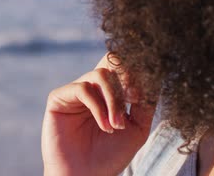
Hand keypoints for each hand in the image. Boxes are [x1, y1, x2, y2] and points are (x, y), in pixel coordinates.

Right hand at [41, 54, 155, 175]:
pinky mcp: (59, 97)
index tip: (143, 95)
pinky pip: (83, 88)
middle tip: (135, 96)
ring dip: (114, 99)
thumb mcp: (137, 128)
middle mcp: (93, 87)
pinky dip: (99, 107)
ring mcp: (75, 91)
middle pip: (111, 59)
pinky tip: (104, 126)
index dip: (137, 72)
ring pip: (101, 74)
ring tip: (117, 124)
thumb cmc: (109, 155)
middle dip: (127, 73)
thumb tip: (154, 77)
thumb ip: (145, 103)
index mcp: (110, 91)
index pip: (123, 66)